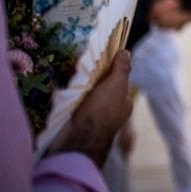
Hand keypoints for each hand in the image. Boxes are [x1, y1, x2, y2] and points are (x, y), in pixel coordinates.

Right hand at [46, 50, 133, 166]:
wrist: (80, 139)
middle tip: (82, 67)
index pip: (119, 82)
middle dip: (93, 79)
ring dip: (80, 88)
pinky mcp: (79, 123)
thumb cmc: (102, 110)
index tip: (100, 60)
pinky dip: (71, 98)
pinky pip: (75, 106)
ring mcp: (95, 119)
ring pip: (88, 97)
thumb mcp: (116, 85)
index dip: (111, 70)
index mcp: (124, 104)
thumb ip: (122, 69)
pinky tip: (64, 92)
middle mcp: (112, 112)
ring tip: (71, 76)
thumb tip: (126, 52)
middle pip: (103, 89)